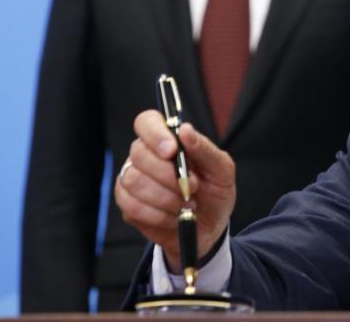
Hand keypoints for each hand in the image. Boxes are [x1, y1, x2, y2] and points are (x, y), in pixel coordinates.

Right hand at [114, 110, 235, 268]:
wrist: (209, 228)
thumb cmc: (215, 192)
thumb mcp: (222, 170)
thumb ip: (204, 149)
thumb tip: (185, 130)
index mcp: (168, 140)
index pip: (146, 122)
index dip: (155, 134)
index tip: (172, 151)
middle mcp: (145, 155)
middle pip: (139, 153)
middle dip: (168, 175)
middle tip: (193, 187)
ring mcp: (132, 179)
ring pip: (134, 181)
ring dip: (166, 197)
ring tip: (186, 203)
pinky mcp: (127, 205)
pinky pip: (132, 206)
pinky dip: (158, 215)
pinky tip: (174, 216)